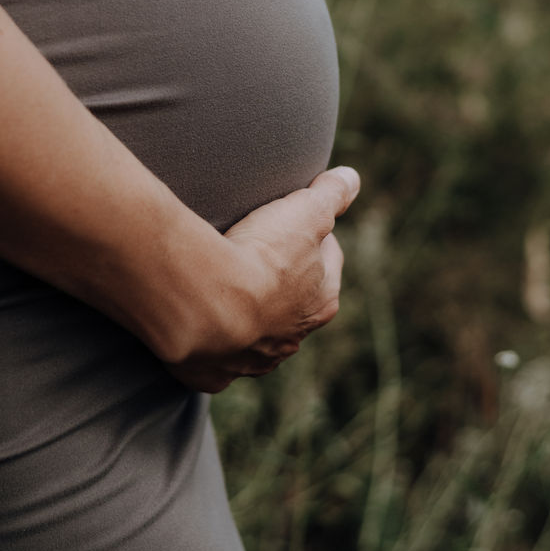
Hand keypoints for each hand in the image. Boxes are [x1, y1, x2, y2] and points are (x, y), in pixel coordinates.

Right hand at [162, 165, 361, 393]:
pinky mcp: (213, 372)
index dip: (311, 238)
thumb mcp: (306, 211)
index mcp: (320, 302)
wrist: (208, 303)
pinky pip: (215, 359)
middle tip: (256, 253)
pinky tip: (198, 327)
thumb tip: (351, 178)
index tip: (294, 222)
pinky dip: (209, 345)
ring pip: (255, 334)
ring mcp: (252, 360)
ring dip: (245, 314)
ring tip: (223, 287)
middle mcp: (292, 338)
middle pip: (292, 302)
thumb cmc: (262, 256)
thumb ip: (331, 194)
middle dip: (280, 281)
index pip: (327, 262)